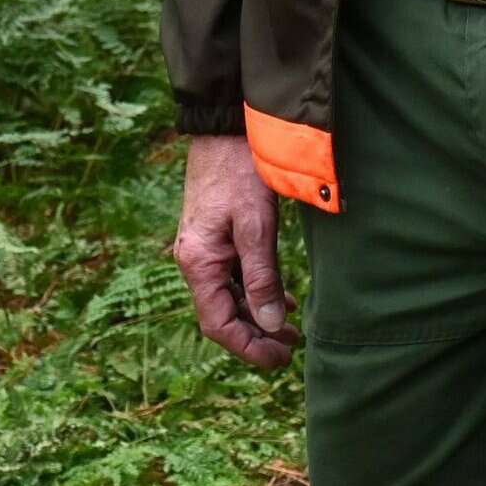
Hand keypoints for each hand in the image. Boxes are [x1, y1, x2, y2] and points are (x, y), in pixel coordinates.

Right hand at [171, 134, 300, 367]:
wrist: (226, 126)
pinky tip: (280, 296)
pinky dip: (255, 290)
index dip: (247, 346)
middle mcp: (195, 259)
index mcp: (198, 262)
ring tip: (290, 330)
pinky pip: (233, 274)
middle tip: (290, 349)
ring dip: (257, 314)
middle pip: (222, 313)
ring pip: (229, 295)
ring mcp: (205, 246)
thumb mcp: (256, 224)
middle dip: (255, 335)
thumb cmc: (241, 171)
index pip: (218, 323)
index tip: (279, 359)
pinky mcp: (218, 232)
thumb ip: (261, 275)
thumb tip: (271, 323)